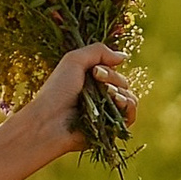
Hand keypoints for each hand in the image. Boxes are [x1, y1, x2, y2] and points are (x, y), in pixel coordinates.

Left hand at [20, 42, 130, 166]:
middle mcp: (100, 97)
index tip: (94, 71)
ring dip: (121, 92)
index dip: (108, 69)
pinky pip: (131, 114)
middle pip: (123, 83)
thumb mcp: (74, 60)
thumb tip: (124, 56)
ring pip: (129, 97)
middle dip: (112, 79)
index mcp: (91, 82)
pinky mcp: (111, 128)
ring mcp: (106, 113)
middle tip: (96, 80)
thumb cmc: (57, 91)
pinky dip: (128, 106)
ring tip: (108, 93)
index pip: (114, 72)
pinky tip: (117, 102)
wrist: (49, 121)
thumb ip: (98, 51)